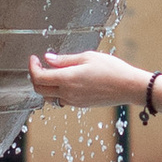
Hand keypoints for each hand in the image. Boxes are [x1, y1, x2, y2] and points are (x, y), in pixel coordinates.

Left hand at [30, 49, 161, 112]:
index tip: (34, 58)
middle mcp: (68, 93)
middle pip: (40, 90)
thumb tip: (48, 58)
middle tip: (39, 65)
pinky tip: (65, 80)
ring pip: (49, 97)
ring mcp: (74, 101)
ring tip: (51, 72)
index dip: (32, 67)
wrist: (129, 86)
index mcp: (67, 79)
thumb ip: (65, 59)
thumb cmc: (112, 69)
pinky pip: (61, 100)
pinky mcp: (80, 104)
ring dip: (45, 86)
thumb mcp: (87, 57)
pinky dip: (56, 91)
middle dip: (35, 77)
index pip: (39, 77)